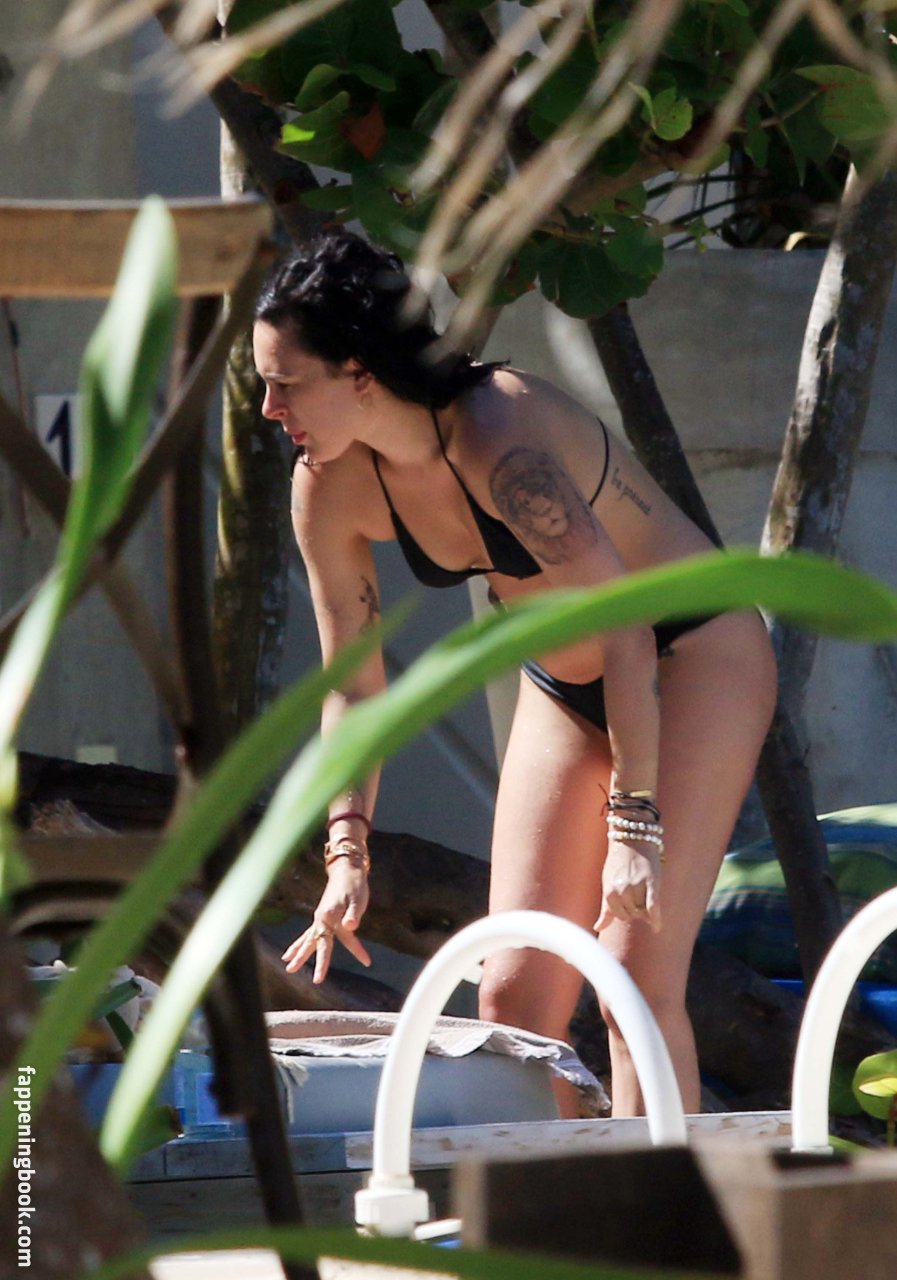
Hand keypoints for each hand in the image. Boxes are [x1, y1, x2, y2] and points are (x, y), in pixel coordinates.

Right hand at [281, 861, 371, 983]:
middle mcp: (321, 918)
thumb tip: (350, 927)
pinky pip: (308, 934)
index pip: (345, 938)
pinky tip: (291, 952)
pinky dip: (300, 944)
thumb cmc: (354, 886)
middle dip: (304, 957)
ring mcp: (319, 918)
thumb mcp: (357, 900)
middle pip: (314, 942)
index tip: (367, 962)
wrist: (347, 871)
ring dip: (298, 952)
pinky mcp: (321, 917)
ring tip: (288, 967)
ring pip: (307, 939)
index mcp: (331, 915)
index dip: (357, 950)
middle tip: (291, 971)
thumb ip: (353, 914)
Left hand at [594, 837, 662, 933]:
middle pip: (633, 914)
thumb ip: (606, 909)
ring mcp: (636, 887)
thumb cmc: (618, 863)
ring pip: (643, 912)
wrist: (632, 839)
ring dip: (645, 909)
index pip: (620, 916)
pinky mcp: (651, 883)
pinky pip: (653, 906)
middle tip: (638, 893)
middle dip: (636, 909)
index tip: (629, 902)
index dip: (626, 912)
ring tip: (645, 893)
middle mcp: (621, 891)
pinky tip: (657, 928)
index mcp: (609, 892)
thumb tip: (598, 928)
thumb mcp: (608, 885)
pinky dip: (656, 918)